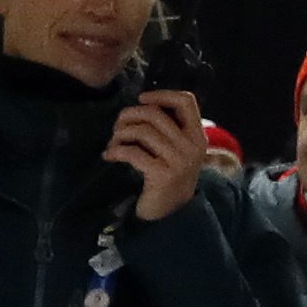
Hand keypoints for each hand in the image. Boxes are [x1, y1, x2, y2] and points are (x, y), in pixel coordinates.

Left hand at [108, 88, 209, 222]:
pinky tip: (109, 155)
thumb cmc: (169, 175)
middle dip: (129, 115)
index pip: (186, 101)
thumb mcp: (178, 150)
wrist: (171, 212)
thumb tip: (143, 105)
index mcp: (197, 135)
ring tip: (113, 142)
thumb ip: (170, 129)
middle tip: (118, 126)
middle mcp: (191, 145)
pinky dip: (116, 151)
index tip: (141, 99)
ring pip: (142, 132)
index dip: (161, 94)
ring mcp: (178, 160)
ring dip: (120, 134)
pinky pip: (133, 152)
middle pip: (155, 114)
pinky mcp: (161, 175)